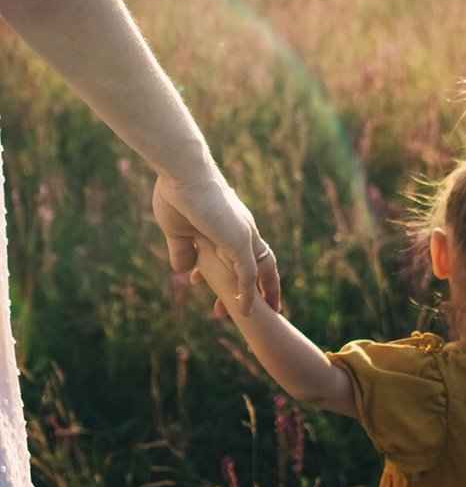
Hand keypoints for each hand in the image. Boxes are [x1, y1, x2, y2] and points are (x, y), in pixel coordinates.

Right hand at [152, 172, 279, 313]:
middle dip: (259, 287)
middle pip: (259, 263)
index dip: (236, 274)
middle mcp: (242, 229)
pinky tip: (243, 311)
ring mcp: (243, 235)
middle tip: (260, 308)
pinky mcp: (239, 241)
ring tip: (268, 313)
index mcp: (229, 224)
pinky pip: (248, 274)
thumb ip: (183, 249)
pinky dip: (248, 294)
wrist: (182, 172)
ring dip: (260, 295)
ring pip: (259, 271)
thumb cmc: (176, 192)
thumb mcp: (176, 229)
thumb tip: (184, 270)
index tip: (226, 294)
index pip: (240, 254)